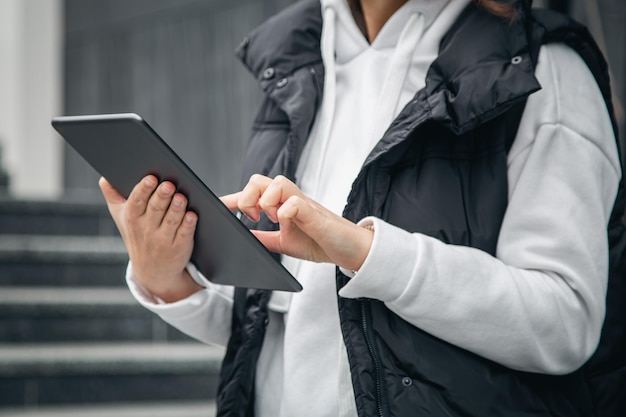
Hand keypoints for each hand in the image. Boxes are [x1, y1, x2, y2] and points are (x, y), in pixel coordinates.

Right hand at [99, 175, 202, 301]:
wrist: (151, 270)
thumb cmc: (137, 235)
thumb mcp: (121, 217)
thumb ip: (113, 196)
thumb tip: (104, 177)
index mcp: (132, 218)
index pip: (137, 201)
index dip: (144, 189)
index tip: (151, 178)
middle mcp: (147, 229)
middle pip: (155, 209)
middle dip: (162, 196)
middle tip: (168, 185)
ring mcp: (163, 240)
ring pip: (170, 221)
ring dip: (176, 209)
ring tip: (181, 197)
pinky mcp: (179, 247)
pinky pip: (184, 234)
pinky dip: (188, 225)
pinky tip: (192, 215)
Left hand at [221, 175, 373, 270]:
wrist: (350, 250)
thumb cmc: (320, 242)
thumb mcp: (283, 242)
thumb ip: (263, 238)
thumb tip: (241, 237)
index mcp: (282, 205)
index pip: (253, 193)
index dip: (233, 198)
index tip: (217, 207)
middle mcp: (290, 199)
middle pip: (259, 180)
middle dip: (248, 198)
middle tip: (254, 219)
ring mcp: (303, 203)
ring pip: (275, 183)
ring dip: (266, 202)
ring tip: (272, 220)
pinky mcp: (315, 213)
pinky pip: (293, 202)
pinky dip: (284, 212)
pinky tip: (285, 223)